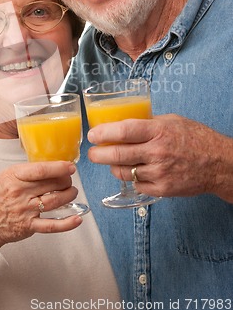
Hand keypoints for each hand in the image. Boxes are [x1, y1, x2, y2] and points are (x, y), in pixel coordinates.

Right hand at [0, 161, 81, 247]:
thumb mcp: (6, 176)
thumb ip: (27, 172)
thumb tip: (51, 167)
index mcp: (15, 176)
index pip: (41, 170)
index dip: (59, 167)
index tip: (70, 166)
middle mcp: (21, 193)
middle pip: (52, 184)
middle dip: (66, 180)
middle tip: (69, 179)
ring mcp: (26, 210)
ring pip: (55, 201)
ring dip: (69, 195)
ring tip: (72, 192)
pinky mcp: (29, 226)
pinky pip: (52, 225)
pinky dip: (67, 223)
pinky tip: (77, 218)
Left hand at [87, 114, 232, 201]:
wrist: (218, 164)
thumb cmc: (196, 138)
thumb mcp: (172, 120)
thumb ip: (149, 122)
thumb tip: (124, 123)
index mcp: (158, 131)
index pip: (123, 131)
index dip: (103, 133)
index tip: (93, 134)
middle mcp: (157, 152)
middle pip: (117, 155)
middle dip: (97, 155)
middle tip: (92, 153)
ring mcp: (159, 173)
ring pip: (124, 172)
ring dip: (113, 167)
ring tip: (112, 161)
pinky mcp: (162, 189)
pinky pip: (137, 184)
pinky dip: (132, 178)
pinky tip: (134, 171)